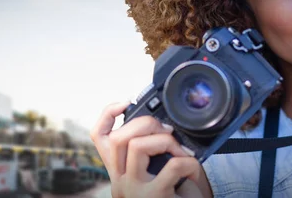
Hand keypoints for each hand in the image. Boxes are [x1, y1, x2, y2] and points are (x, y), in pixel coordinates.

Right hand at [90, 102, 212, 197]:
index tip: (126, 103)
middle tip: (168, 132)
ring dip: (166, 141)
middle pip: (119, 137)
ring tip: (180, 151)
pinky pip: (173, 166)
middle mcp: (120, 181)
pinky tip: (193, 171)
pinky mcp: (154, 197)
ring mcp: (134, 190)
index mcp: (118, 172)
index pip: (99, 137)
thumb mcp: (153, 174)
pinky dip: (189, 163)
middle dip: (146, 124)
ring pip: (138, 146)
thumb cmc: (172, 197)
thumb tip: (162, 124)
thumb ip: (149, 154)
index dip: (108, 114)